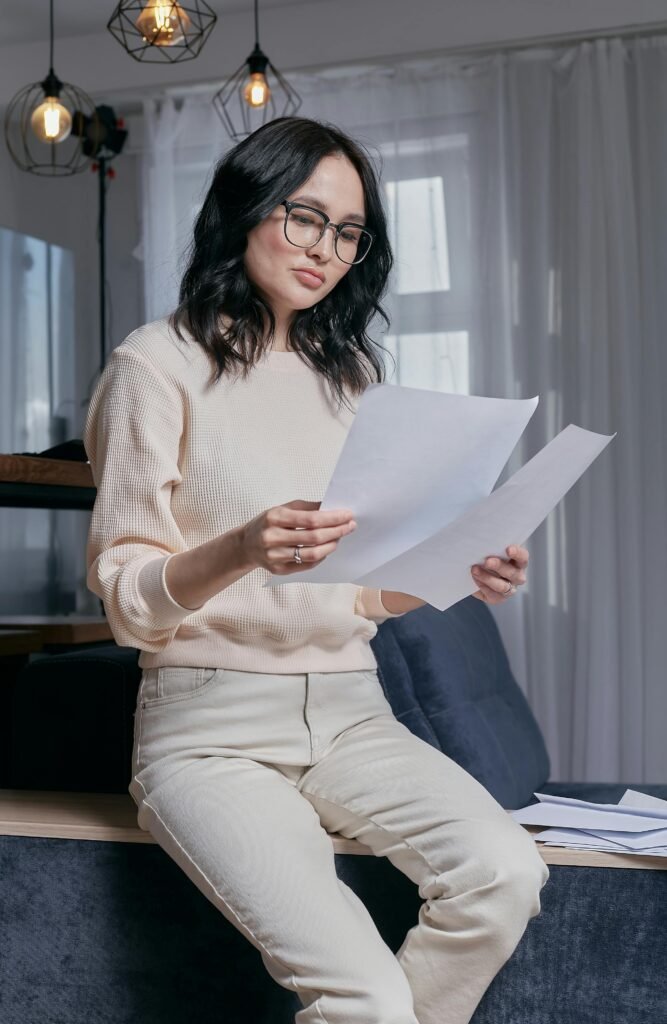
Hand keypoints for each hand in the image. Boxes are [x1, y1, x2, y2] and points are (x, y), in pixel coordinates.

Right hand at [239, 500, 356, 574]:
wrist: (246, 545)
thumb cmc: (268, 523)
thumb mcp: (283, 508)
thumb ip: (307, 507)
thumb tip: (332, 507)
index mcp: (275, 517)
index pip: (311, 519)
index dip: (333, 518)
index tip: (348, 515)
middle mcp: (273, 538)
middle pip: (314, 537)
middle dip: (336, 531)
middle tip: (350, 526)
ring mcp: (275, 556)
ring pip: (312, 554)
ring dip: (331, 545)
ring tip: (339, 538)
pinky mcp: (278, 570)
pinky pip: (306, 565)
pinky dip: (321, 557)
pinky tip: (326, 548)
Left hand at [470, 544, 527, 603]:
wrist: (475, 570)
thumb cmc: (487, 556)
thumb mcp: (491, 549)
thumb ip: (491, 546)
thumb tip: (482, 543)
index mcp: (519, 562)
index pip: (523, 557)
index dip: (517, 553)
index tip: (508, 549)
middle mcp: (517, 576)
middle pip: (512, 573)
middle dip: (499, 566)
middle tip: (487, 561)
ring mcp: (509, 589)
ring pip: (502, 586)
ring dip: (487, 578)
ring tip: (475, 570)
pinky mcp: (498, 598)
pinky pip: (493, 595)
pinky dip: (483, 587)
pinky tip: (475, 578)